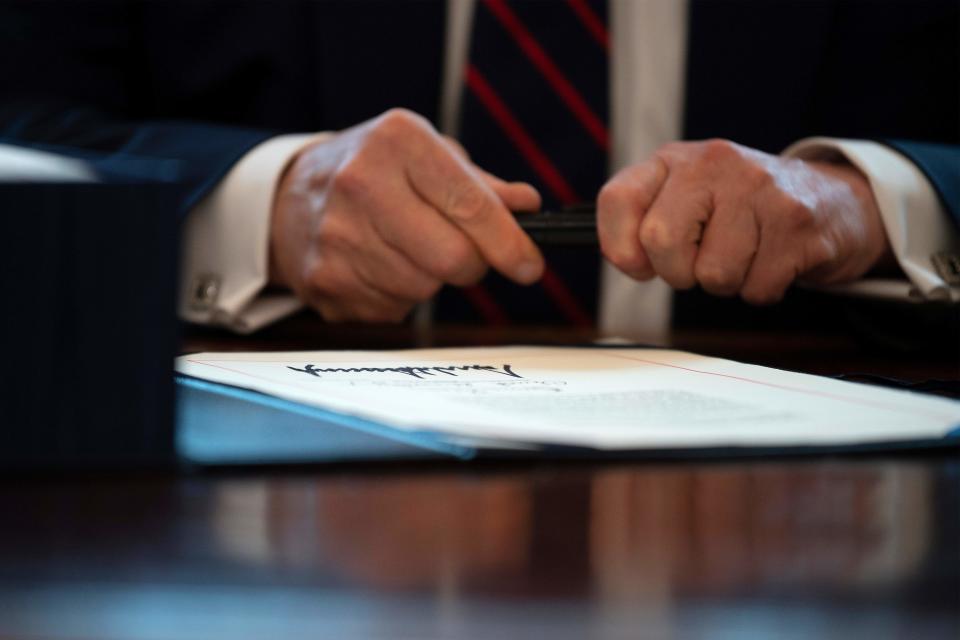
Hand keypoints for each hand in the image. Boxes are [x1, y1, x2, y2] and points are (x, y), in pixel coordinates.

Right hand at [270, 108, 543, 321]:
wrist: (289, 196)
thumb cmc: (374, 171)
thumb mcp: (426, 155)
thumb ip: (479, 184)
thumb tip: (526, 207)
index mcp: (397, 142)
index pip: (471, 205)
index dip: (509, 244)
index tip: (529, 265)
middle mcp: (361, 183)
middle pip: (451, 258)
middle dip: (472, 265)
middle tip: (465, 254)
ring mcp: (338, 236)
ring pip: (423, 288)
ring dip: (431, 279)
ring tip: (408, 250)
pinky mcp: (325, 279)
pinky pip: (392, 309)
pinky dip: (399, 296)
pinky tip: (380, 266)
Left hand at [597, 139, 893, 303]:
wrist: (829, 201)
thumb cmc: (741, 209)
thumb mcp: (685, 200)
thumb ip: (643, 222)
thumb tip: (626, 258)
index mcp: (675, 159)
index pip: (618, 199)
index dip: (620, 245)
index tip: (641, 262)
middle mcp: (714, 163)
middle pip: (661, 240)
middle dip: (677, 272)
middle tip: (700, 262)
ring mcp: (758, 188)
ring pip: (712, 273)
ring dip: (725, 283)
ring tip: (744, 256)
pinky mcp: (796, 221)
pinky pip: (756, 288)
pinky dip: (759, 289)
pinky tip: (771, 261)